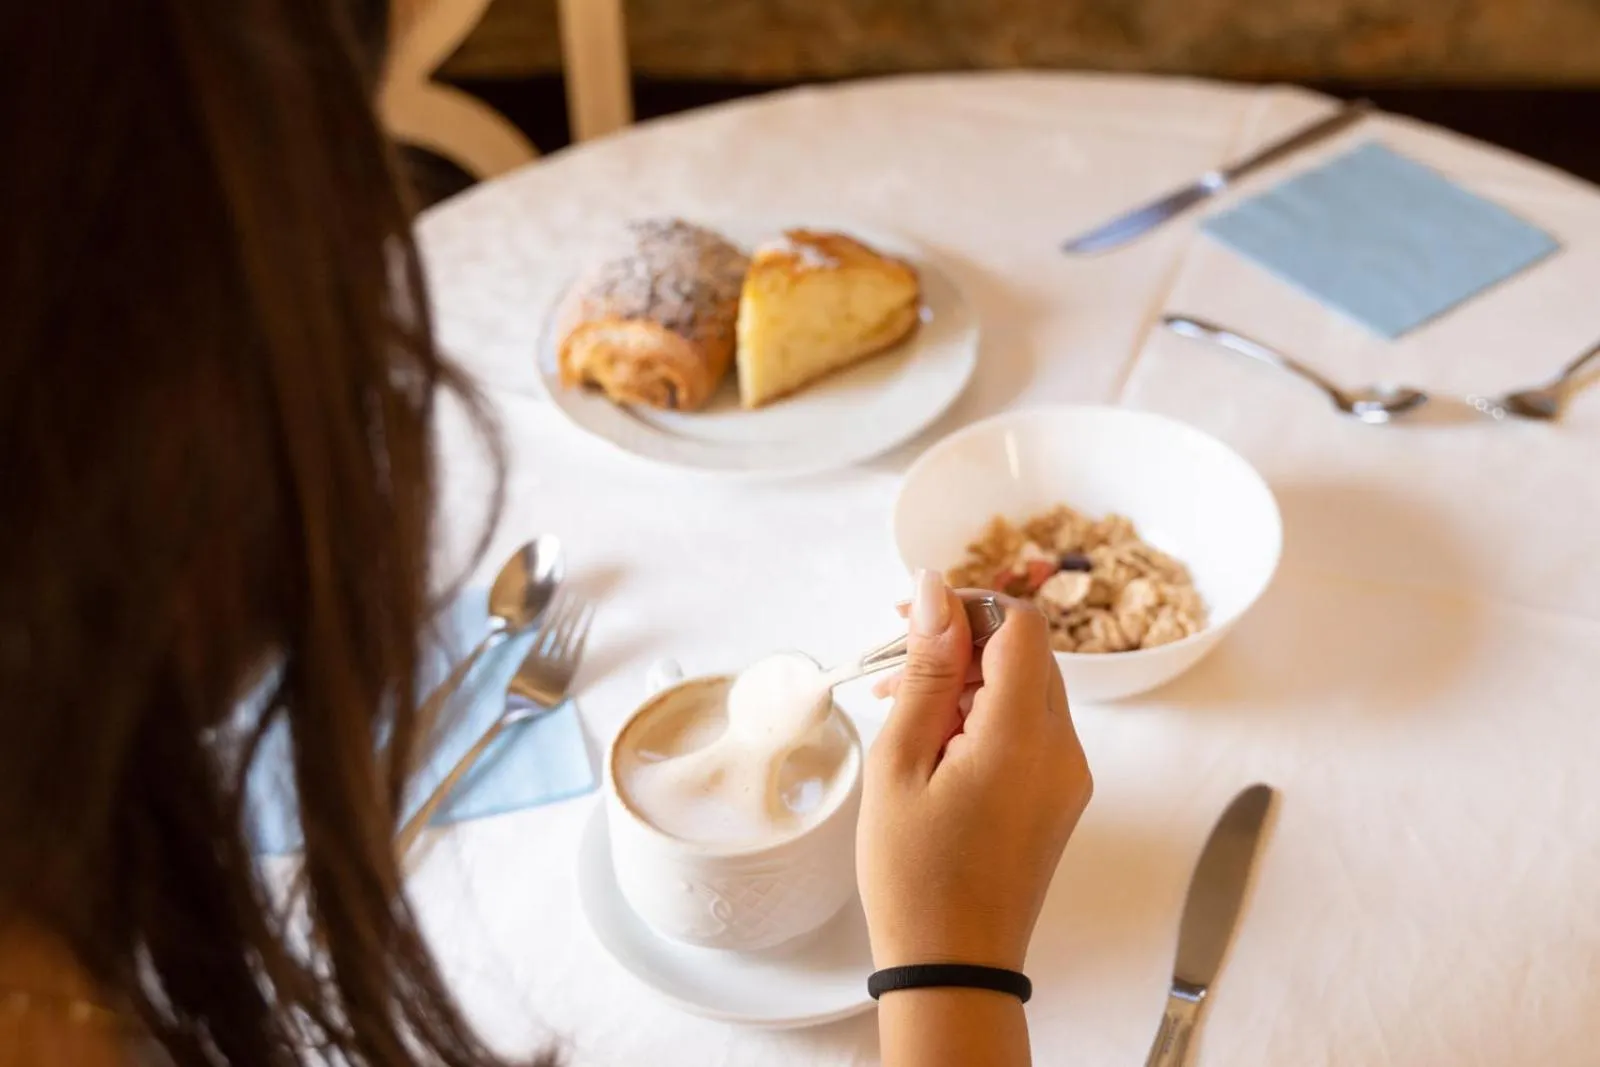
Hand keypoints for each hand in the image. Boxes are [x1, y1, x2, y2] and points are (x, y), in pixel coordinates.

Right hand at [857, 571, 1091, 971]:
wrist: (954, 968)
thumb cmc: (915, 876)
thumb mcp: (901, 763)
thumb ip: (925, 670)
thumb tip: (935, 591)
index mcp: (1023, 737)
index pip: (1019, 624)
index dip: (966, 606)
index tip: (911, 620)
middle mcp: (1062, 750)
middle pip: (1026, 652)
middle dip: (960, 643)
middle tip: (896, 665)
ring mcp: (1067, 776)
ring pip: (1026, 687)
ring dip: (968, 679)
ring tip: (902, 706)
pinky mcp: (1059, 796)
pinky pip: (1029, 728)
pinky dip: (984, 715)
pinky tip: (933, 740)